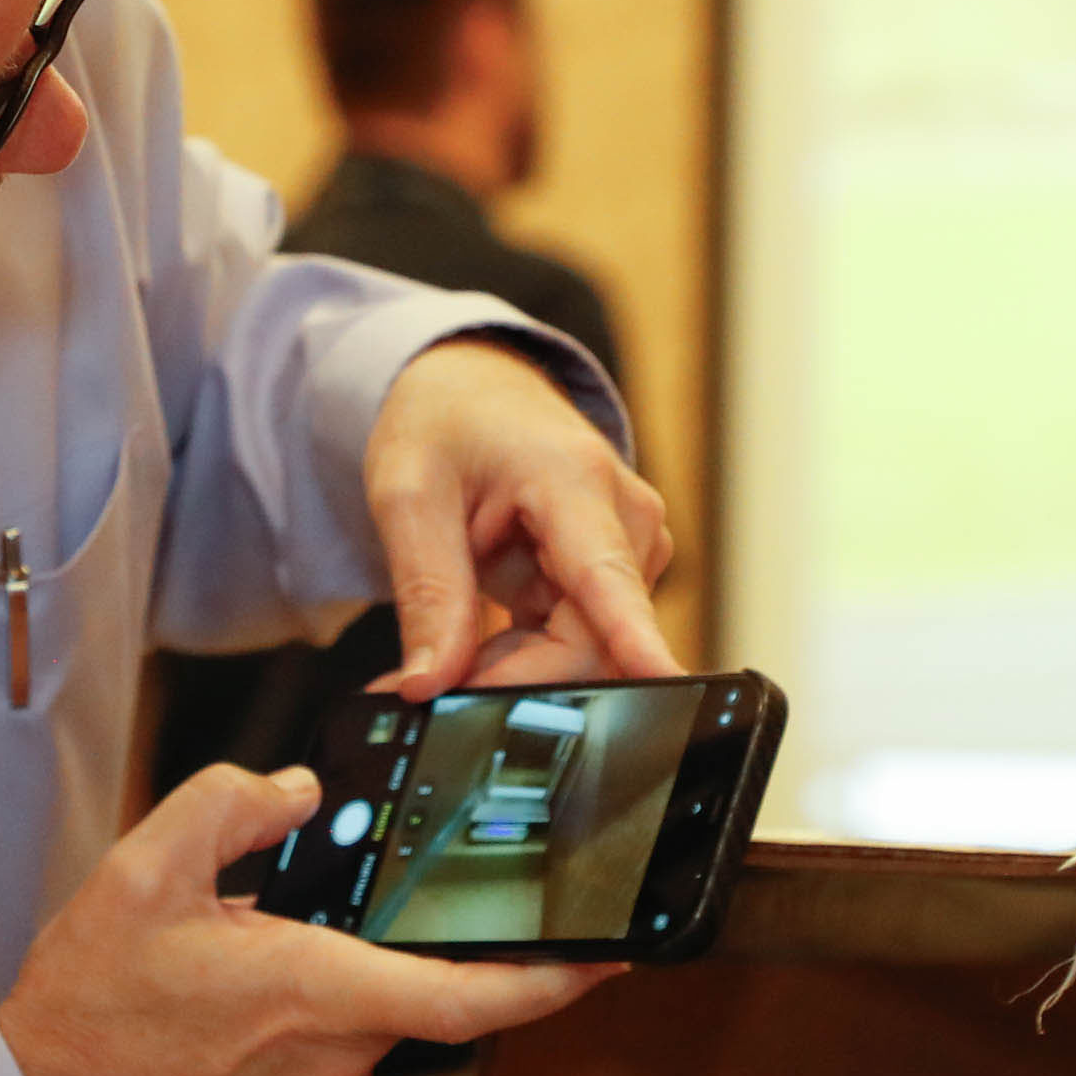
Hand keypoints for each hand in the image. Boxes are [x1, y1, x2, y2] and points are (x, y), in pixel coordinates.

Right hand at [0, 766, 613, 1075]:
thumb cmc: (92, 1003)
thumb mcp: (147, 867)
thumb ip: (236, 802)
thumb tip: (303, 789)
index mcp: (322, 994)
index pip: (475, 999)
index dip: (556, 980)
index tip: (613, 954)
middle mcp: (339, 1057)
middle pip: (426, 988)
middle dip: (418, 935)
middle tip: (394, 886)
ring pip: (373, 1011)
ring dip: (349, 966)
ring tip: (263, 932)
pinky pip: (335, 1043)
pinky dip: (316, 1002)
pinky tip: (246, 978)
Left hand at [363, 338, 676, 697]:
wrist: (469, 388)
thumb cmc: (444, 422)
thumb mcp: (407, 497)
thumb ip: (427, 593)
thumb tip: (432, 682)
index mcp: (573, 479)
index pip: (611, 580)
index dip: (637, 643)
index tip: (668, 684)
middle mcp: (624, 515)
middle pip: (590, 640)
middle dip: (510, 679)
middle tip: (428, 688)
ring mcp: (628, 545)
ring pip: (582, 650)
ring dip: (510, 667)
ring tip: (445, 645)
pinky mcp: (616, 571)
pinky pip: (576, 641)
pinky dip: (519, 655)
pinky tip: (473, 640)